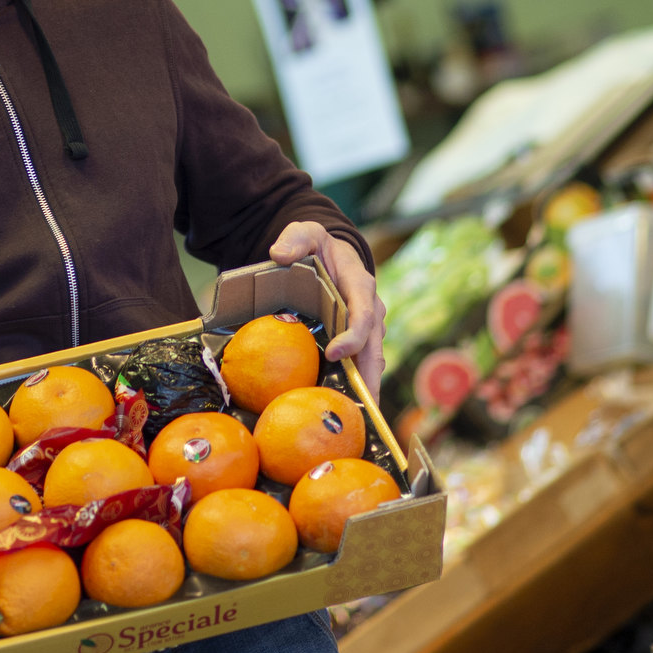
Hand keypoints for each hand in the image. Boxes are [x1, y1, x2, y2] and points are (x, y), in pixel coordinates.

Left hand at [269, 221, 385, 400]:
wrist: (329, 252)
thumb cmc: (317, 245)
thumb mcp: (305, 232)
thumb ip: (294, 239)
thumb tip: (278, 254)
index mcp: (360, 285)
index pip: (364, 314)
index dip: (354, 336)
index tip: (335, 353)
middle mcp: (371, 310)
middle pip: (374, 349)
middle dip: (369, 379)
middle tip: (361, 408)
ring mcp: (368, 328)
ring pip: (371, 362)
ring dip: (365, 389)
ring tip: (357, 420)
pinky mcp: (358, 340)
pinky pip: (359, 364)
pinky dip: (355, 386)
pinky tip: (343, 409)